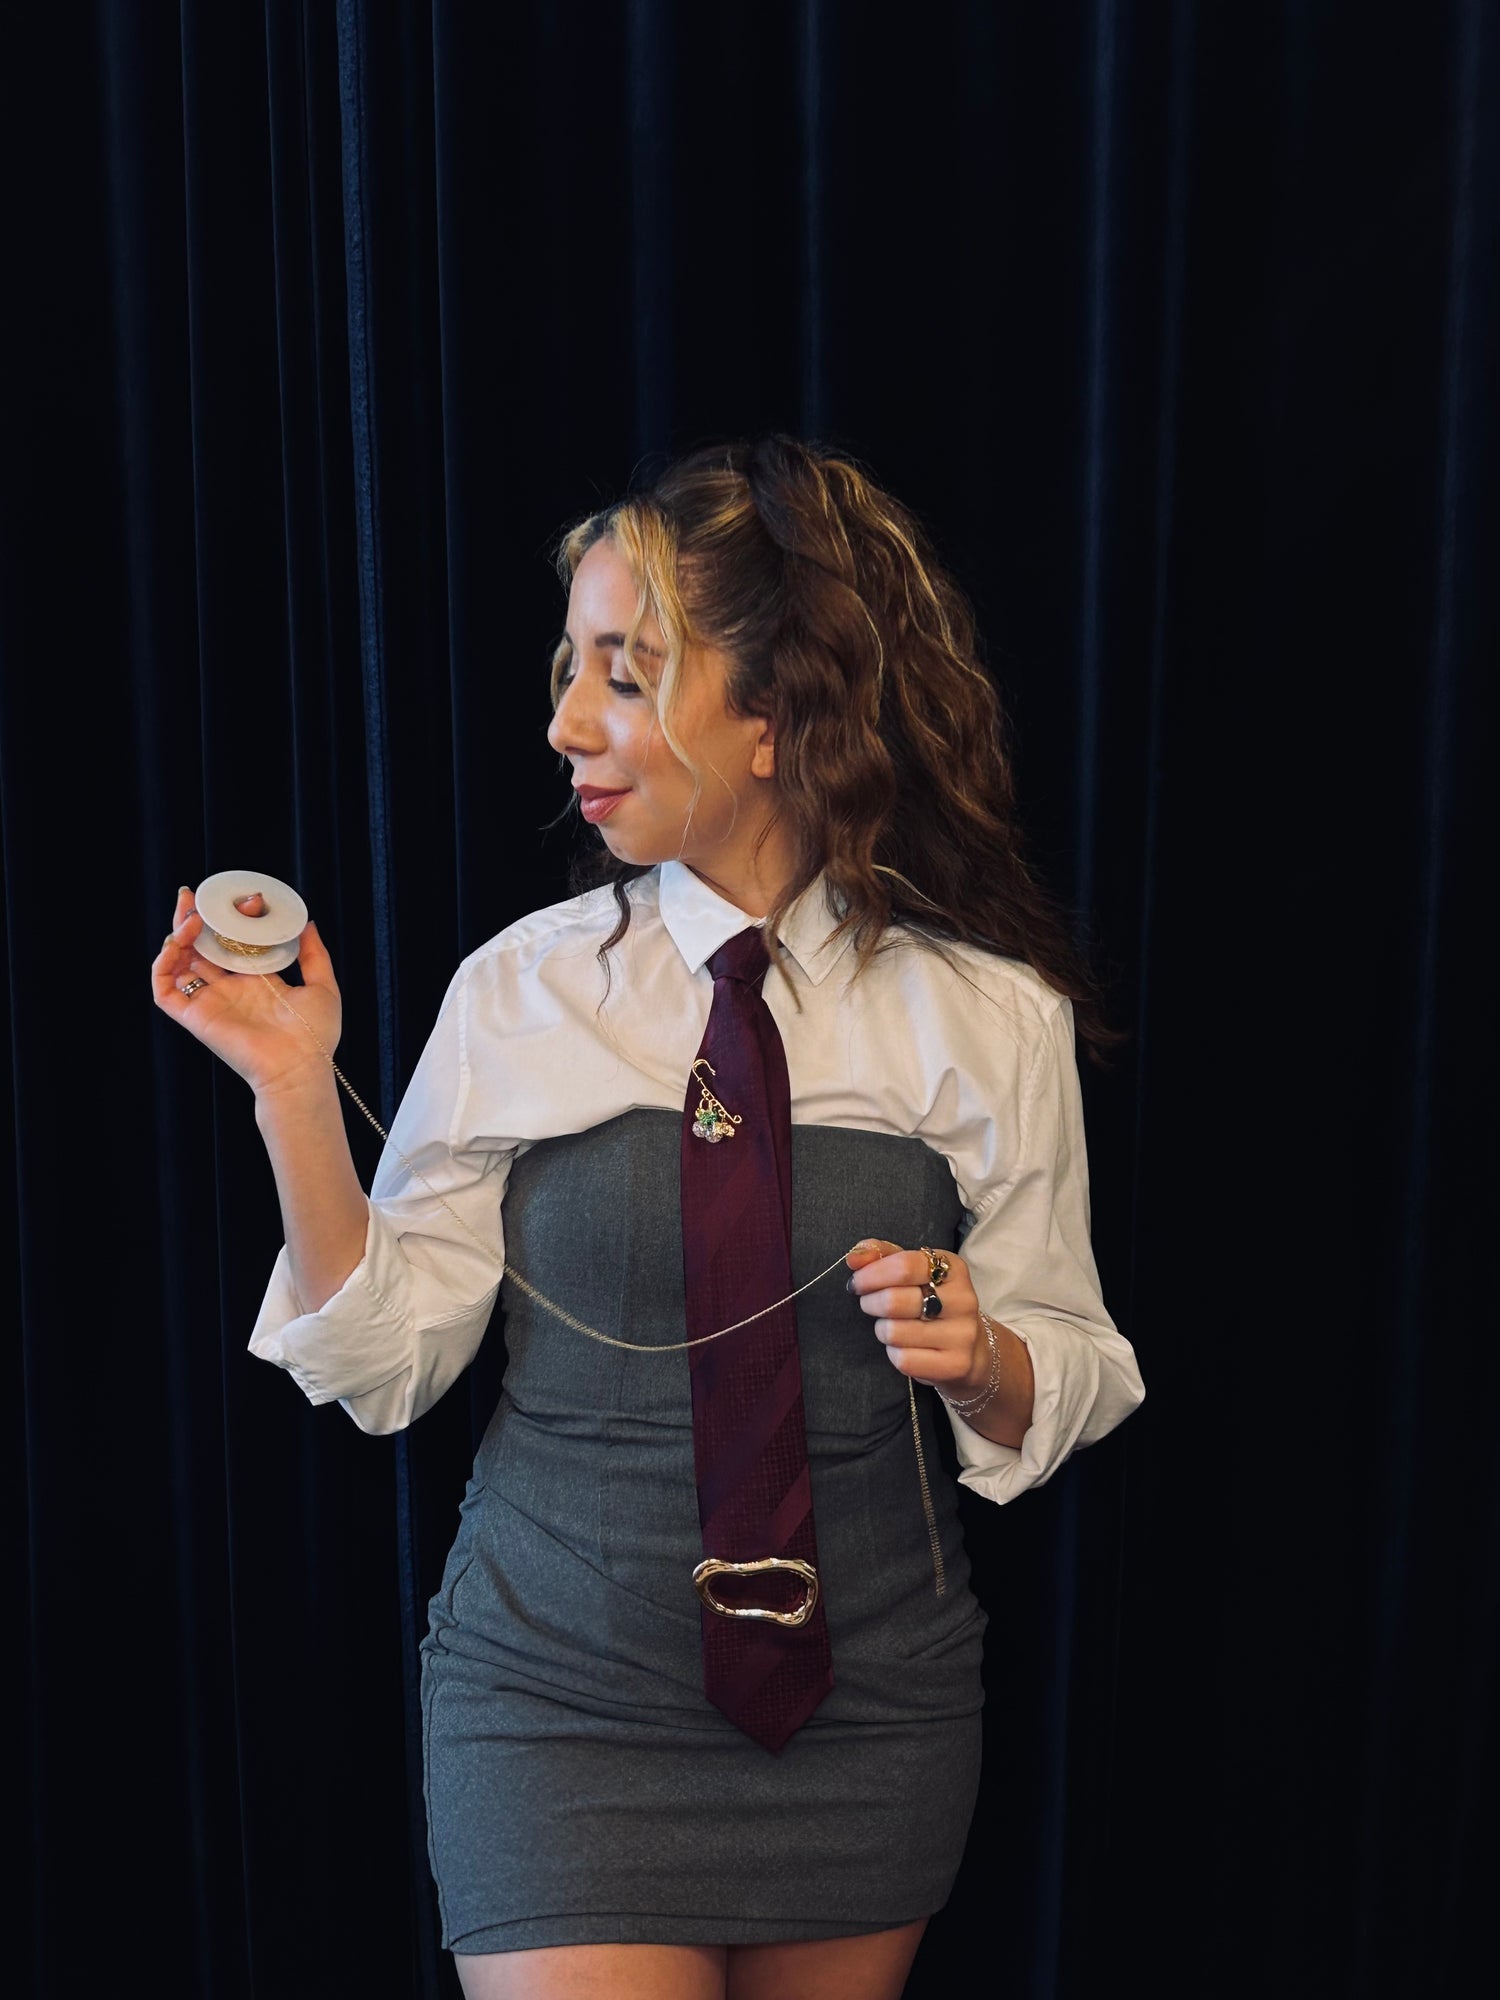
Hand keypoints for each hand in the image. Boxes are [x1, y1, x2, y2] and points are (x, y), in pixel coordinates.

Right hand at [150, 883, 342, 1097]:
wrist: (299, 1067)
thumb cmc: (314, 1036)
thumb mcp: (322, 986)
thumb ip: (314, 955)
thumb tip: (308, 924)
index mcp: (256, 982)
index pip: (233, 944)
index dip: (233, 921)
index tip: (248, 902)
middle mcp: (229, 990)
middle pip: (201, 949)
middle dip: (195, 920)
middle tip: (195, 895)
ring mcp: (210, 1002)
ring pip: (179, 964)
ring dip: (178, 936)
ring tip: (192, 916)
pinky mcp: (194, 1017)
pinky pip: (164, 990)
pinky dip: (163, 964)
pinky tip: (177, 943)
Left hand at [844, 1238, 988, 1399]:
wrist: (968, 1347)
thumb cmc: (931, 1300)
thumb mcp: (912, 1271)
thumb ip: (881, 1256)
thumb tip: (854, 1257)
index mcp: (952, 1268)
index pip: (904, 1266)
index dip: (871, 1274)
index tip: (858, 1282)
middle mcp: (963, 1300)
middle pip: (894, 1301)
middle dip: (870, 1303)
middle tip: (870, 1304)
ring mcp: (962, 1334)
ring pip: (895, 1332)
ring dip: (882, 1329)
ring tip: (892, 1326)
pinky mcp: (955, 1365)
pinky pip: (904, 1359)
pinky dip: (894, 1354)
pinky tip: (904, 1347)